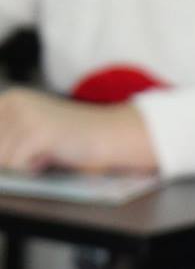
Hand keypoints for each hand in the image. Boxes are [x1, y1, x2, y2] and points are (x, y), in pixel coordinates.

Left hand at [0, 89, 156, 175]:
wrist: (110, 134)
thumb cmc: (74, 139)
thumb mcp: (33, 130)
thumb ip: (8, 138)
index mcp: (9, 99)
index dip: (6, 152)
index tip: (27, 148)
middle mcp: (13, 102)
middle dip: (14, 160)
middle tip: (42, 151)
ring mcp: (24, 116)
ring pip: (3, 160)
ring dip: (24, 166)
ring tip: (47, 153)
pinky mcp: (36, 133)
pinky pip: (18, 167)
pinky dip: (34, 169)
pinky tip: (52, 156)